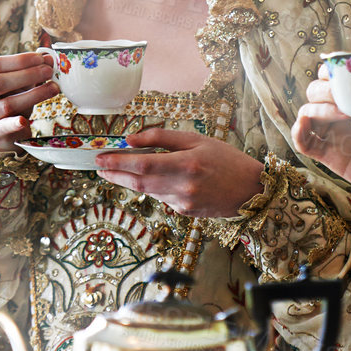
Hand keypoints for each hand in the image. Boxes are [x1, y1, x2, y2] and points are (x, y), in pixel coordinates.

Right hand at [0, 52, 59, 151]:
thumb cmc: (5, 96)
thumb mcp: (13, 80)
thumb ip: (28, 68)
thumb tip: (49, 58)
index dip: (18, 60)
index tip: (40, 58)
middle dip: (27, 75)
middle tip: (48, 71)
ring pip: (6, 104)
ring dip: (33, 95)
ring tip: (53, 88)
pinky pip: (4, 127)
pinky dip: (14, 124)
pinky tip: (25, 120)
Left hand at [93, 129, 264, 219]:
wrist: (250, 190)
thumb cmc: (226, 160)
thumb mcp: (197, 140)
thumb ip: (162, 138)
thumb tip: (131, 140)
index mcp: (187, 164)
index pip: (142, 164)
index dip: (118, 162)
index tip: (101, 158)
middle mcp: (183, 186)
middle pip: (138, 182)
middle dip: (115, 174)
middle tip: (99, 166)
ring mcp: (183, 203)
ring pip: (147, 191)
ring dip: (129, 181)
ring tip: (117, 170)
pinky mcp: (184, 212)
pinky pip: (161, 197)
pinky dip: (151, 187)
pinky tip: (152, 179)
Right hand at [291, 78, 350, 234]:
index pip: (331, 77)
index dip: (330, 70)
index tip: (343, 70)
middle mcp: (345, 116)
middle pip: (315, 93)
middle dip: (323, 88)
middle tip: (343, 95)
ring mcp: (338, 135)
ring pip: (306, 113)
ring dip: (316, 107)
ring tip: (342, 112)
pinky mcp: (333, 157)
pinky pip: (304, 144)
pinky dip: (298, 132)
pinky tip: (306, 123)